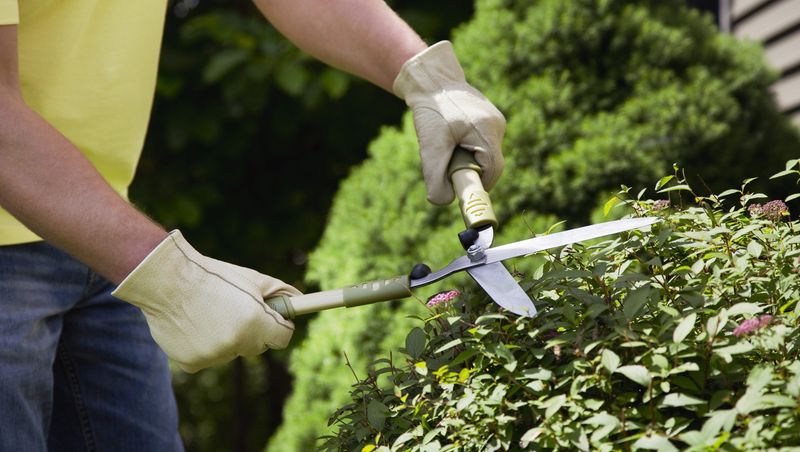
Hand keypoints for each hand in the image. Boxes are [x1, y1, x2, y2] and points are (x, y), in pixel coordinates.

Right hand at [111, 231, 298, 372]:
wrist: (167, 281)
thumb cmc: (212, 276)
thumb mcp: (251, 278)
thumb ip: (280, 293)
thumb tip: (300, 301)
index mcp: (255, 322)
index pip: (282, 338)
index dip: (278, 326)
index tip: (273, 319)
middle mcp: (236, 343)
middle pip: (257, 346)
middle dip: (252, 331)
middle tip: (235, 309)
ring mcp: (213, 356)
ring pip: (231, 351)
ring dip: (226, 338)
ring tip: (208, 313)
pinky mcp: (192, 364)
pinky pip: (207, 359)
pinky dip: (203, 346)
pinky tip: (193, 325)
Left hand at [393, 41, 505, 204]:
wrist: (431, 78)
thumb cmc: (431, 109)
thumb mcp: (430, 145)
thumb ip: (435, 176)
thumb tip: (442, 201)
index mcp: (488, 130)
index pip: (493, 171)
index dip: (478, 185)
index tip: (461, 189)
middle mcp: (497, 125)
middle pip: (490, 164)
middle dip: (469, 170)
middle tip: (447, 164)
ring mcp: (495, 120)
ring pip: (484, 153)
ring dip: (466, 157)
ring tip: (446, 145)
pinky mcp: (488, 119)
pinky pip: (481, 142)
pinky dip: (466, 147)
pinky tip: (450, 136)